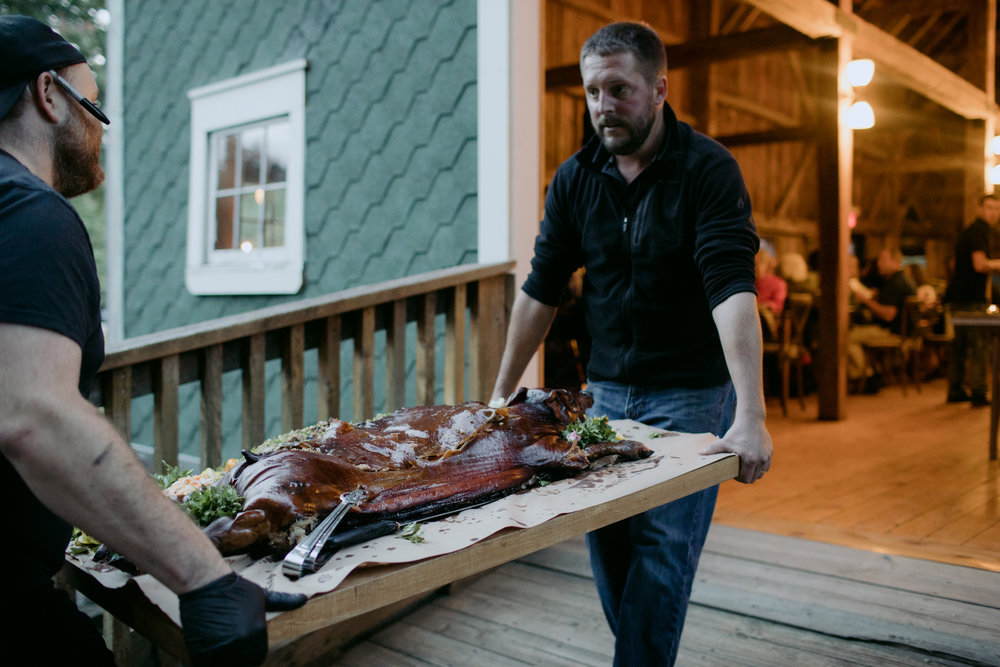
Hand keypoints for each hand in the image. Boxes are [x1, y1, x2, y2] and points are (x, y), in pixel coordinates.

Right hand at [179, 572, 306, 665]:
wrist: (206, 582)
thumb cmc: (234, 588)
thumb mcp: (262, 595)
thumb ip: (283, 601)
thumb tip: (303, 599)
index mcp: (256, 632)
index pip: (258, 657)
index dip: (251, 654)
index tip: (242, 646)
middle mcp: (240, 642)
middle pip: (242, 663)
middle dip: (236, 657)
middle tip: (228, 645)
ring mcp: (220, 647)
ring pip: (224, 665)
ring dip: (220, 659)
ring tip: (217, 646)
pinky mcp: (201, 649)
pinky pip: (204, 664)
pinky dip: (205, 660)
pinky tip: (205, 651)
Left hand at [699, 416, 771, 483]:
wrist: (751, 420)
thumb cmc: (736, 432)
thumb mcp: (724, 441)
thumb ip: (712, 449)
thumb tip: (699, 453)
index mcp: (749, 460)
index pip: (746, 479)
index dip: (739, 479)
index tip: (734, 473)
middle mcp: (760, 460)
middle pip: (754, 478)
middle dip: (746, 477)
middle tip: (739, 470)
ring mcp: (767, 457)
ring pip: (761, 473)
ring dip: (754, 472)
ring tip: (745, 466)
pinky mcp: (770, 452)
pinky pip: (766, 466)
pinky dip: (760, 466)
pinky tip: (753, 461)